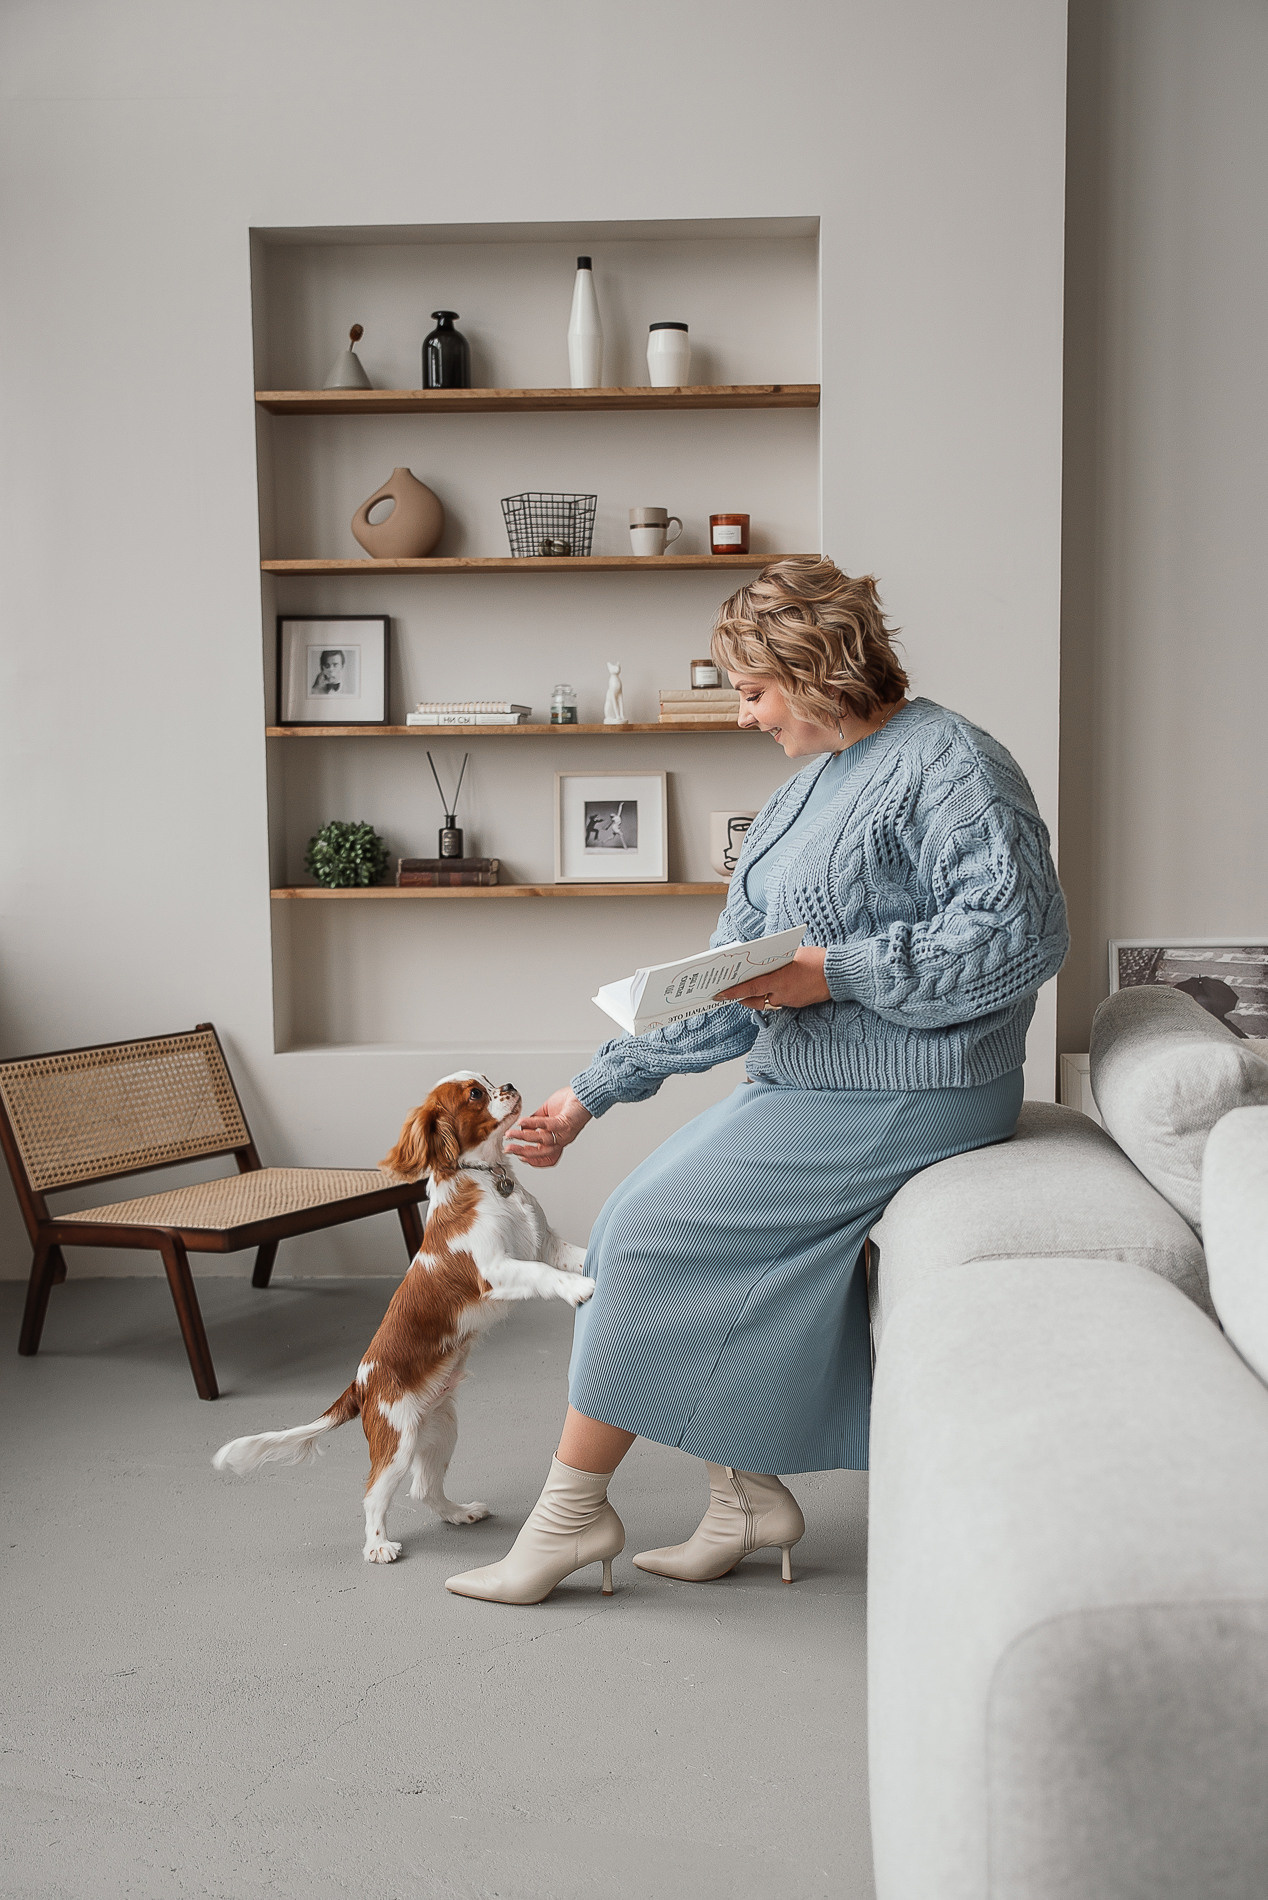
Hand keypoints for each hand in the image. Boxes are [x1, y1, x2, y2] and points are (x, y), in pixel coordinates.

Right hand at [504, 1087, 591, 1168]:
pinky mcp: (565, 1122)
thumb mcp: (548, 1113)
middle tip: (509, 1149)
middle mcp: (561, 1138)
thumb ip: (536, 1121)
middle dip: (522, 1152)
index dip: (533, 1160)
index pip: (547, 1157)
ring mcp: (563, 1132)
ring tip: (511, 1134)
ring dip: (523, 1137)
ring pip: (541, 1140)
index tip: (519, 1157)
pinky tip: (522, 1122)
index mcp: (557, 1138)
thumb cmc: (571, 1101)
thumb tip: (522, 1126)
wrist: (585, 1093)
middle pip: (541, 1152)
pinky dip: (533, 1124)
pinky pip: (546, 1125)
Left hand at [716, 946, 830, 1011]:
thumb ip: (775, 961)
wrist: (839, 974)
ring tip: (751, 987)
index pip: (749, 988)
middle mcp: (782, 994)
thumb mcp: (792, 955)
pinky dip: (774, 994)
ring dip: (758, 995)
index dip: (733, 992)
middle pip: (755, 999)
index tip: (719, 994)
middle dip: (742, 996)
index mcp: (779, 980)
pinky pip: (780, 1000)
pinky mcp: (797, 1003)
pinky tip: (774, 986)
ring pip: (767, 1001)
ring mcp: (790, 1000)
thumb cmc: (817, 960)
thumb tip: (762, 963)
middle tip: (730, 992)